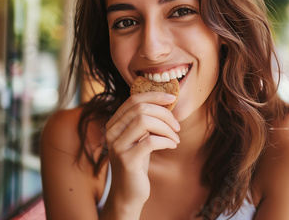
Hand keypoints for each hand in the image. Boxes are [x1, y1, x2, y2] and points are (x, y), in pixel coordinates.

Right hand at [104, 92, 180, 209]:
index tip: (172, 98)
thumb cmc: (137, 163)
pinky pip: (151, 141)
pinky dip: (166, 141)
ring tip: (175, 138)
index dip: (155, 95)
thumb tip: (164, 101)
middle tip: (177, 126)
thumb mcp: (139, 138)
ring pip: (145, 122)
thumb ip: (144, 121)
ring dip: (166, 128)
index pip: (133, 99)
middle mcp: (112, 132)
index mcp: (114, 123)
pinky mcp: (127, 160)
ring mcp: (117, 146)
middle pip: (141, 109)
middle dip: (164, 114)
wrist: (128, 193)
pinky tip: (172, 145)